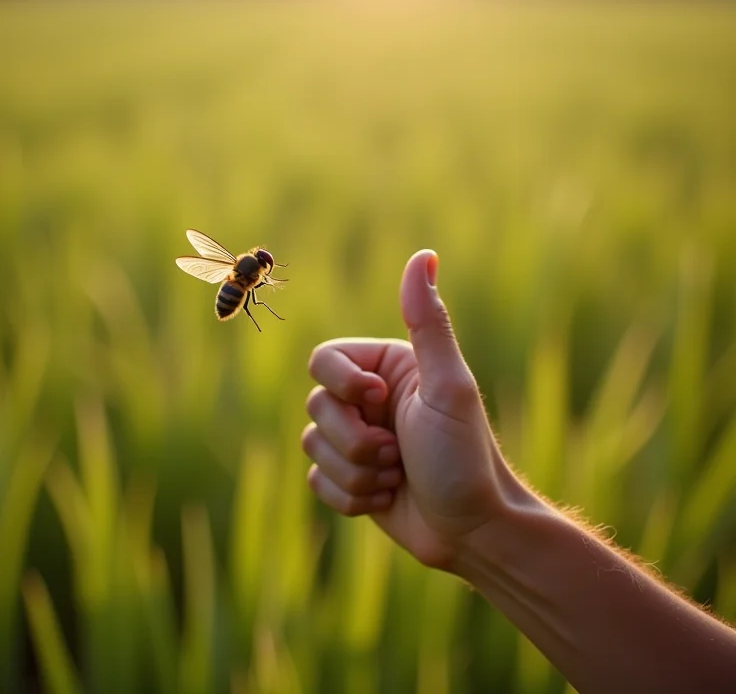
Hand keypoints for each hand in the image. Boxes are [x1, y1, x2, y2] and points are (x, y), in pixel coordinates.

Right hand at [302, 250, 520, 570]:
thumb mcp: (447, 386)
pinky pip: (316, 482)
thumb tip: (424, 254)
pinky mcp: (348, 477)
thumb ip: (428, 322)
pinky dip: (352, 498)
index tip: (381, 403)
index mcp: (385, 368)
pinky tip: (387, 499)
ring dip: (358, 473)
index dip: (343, 385)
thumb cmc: (465, 455)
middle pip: (315, 407)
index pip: (323, 360)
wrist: (473, 531)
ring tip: (399, 477)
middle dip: (357, 442)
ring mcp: (356, 439)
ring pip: (312, 447)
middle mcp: (367, 400)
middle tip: (401, 454)